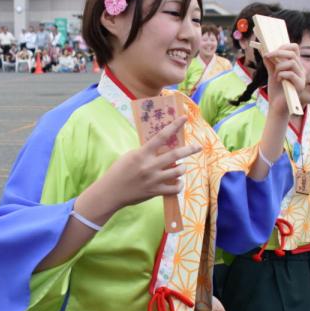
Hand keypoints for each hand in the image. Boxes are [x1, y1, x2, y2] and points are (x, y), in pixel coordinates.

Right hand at [86, 116, 200, 213]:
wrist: (111, 192)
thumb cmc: (119, 171)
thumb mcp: (131, 156)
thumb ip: (146, 152)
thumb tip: (162, 147)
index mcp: (142, 154)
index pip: (161, 136)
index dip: (174, 126)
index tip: (184, 118)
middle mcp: (150, 166)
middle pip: (176, 154)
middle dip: (189, 149)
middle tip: (198, 147)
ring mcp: (154, 180)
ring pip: (178, 172)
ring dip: (182, 168)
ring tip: (180, 167)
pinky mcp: (155, 192)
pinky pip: (175, 188)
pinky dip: (178, 184)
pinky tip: (177, 182)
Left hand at [264, 43, 306, 108]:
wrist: (277, 106)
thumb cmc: (276, 91)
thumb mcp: (272, 74)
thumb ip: (271, 63)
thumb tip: (265, 52)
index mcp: (295, 65)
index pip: (295, 48)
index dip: (284, 46)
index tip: (272, 51)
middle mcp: (301, 70)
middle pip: (293, 53)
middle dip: (278, 52)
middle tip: (267, 56)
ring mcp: (302, 78)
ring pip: (292, 63)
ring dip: (279, 66)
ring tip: (275, 75)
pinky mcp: (300, 85)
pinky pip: (291, 74)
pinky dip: (281, 75)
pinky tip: (278, 80)